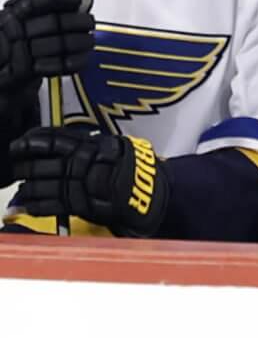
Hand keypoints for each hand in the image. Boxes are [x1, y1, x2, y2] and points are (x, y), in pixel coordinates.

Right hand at [0, 0, 93, 110]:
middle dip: (78, 22)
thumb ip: (42, 4)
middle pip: (53, 23)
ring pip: (58, 44)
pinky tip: (83, 57)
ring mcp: (18, 52)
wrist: (0, 69)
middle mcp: (13, 30)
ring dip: (80, 42)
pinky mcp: (25, 73)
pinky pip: (56, 66)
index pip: (37, 0)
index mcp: (13, 12)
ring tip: (89, 40)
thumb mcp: (21, 15)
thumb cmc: (15, 39)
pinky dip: (74, 61)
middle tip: (89, 21)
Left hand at [11, 127, 168, 236]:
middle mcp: (88, 162)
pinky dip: (38, 204)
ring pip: (49, 182)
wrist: (154, 194)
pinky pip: (55, 203)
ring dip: (30, 183)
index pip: (58, 138)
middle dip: (28, 162)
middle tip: (15, 161)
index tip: (22, 141)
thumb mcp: (117, 147)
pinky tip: (27, 204)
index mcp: (95, 144)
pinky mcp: (84, 206)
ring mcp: (85, 184)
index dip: (36, 140)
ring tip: (19, 183)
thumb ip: (92, 145)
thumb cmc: (137, 169)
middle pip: (49, 161)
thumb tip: (64, 145)